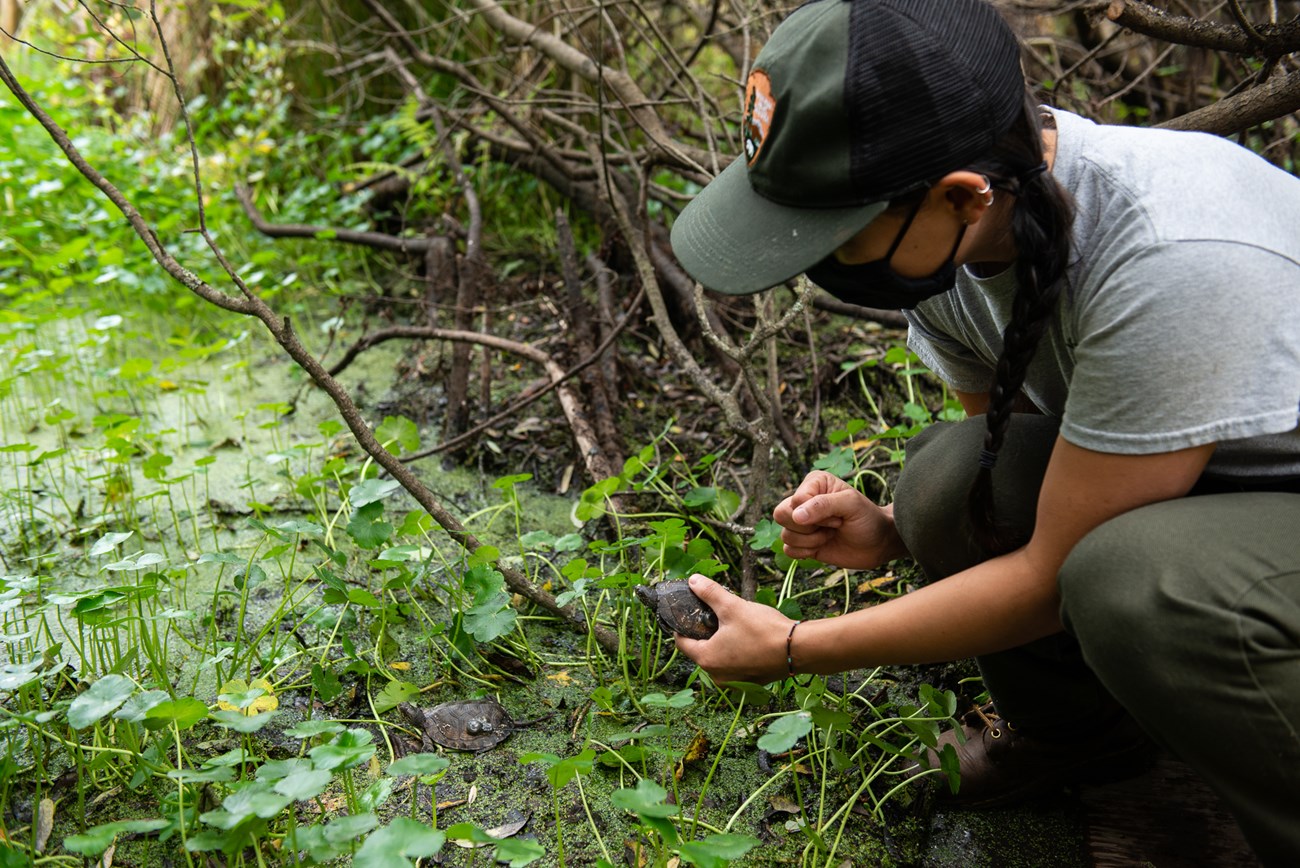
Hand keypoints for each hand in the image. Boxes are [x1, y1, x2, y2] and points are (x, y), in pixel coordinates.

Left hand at [674, 575, 792, 683]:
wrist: (799, 649)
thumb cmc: (763, 630)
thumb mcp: (732, 606)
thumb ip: (710, 593)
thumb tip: (693, 580)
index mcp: (707, 659)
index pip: (682, 643)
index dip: (682, 626)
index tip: (687, 614)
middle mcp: (717, 676)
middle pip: (701, 651)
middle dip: (706, 633)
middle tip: (715, 616)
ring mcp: (735, 682)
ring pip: (720, 658)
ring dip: (722, 643)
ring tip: (735, 625)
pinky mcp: (751, 682)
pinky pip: (736, 665)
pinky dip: (737, 653)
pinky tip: (748, 639)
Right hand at [772, 471, 904, 569]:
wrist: (878, 544)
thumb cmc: (867, 519)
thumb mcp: (850, 504)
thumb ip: (822, 505)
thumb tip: (796, 516)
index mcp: (813, 483)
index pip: (796, 500)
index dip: (817, 514)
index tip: (839, 516)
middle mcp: (803, 501)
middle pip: (781, 514)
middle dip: (809, 527)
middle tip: (833, 526)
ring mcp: (801, 523)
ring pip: (785, 535)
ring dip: (812, 541)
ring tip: (830, 535)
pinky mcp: (801, 543)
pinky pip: (788, 550)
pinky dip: (806, 552)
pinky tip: (823, 546)